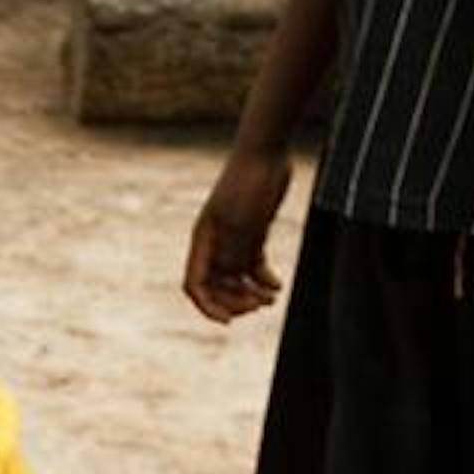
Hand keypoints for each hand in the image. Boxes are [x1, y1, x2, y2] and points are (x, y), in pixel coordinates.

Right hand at [184, 148, 291, 322]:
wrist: (266, 152)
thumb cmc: (248, 184)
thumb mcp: (240, 223)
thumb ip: (233, 253)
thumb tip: (232, 280)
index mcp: (203, 241)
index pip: (196, 285)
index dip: (209, 307)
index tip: (229, 321)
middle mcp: (215, 243)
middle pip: (217, 287)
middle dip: (236, 301)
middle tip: (259, 305)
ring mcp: (235, 237)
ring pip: (237, 279)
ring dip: (251, 294)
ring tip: (270, 298)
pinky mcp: (254, 232)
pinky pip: (254, 266)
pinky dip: (264, 279)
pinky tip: (277, 285)